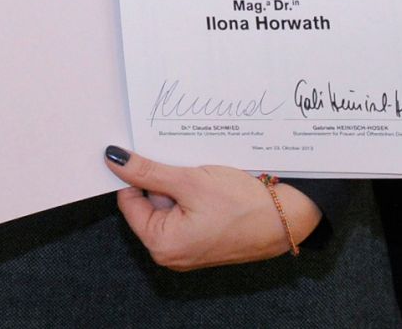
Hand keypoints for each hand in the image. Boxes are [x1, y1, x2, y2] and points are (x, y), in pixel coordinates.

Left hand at [103, 146, 319, 270]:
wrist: (287, 219)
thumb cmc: (242, 206)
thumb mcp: (190, 181)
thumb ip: (148, 170)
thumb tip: (114, 159)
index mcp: (161, 244)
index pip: (129, 200)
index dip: (137, 173)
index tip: (147, 151)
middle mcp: (171, 252)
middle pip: (149, 201)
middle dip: (163, 177)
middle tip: (183, 161)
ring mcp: (188, 246)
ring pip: (170, 202)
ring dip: (180, 182)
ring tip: (200, 170)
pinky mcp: (204, 238)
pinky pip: (187, 209)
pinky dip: (194, 192)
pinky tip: (210, 180)